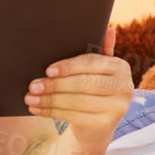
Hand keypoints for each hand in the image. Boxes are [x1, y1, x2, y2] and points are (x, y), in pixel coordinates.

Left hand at [24, 25, 132, 143]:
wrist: (96, 126)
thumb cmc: (93, 89)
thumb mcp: (96, 70)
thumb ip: (100, 50)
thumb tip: (108, 29)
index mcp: (120, 67)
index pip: (91, 63)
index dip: (68, 66)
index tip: (48, 70)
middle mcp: (124, 87)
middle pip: (84, 83)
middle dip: (55, 85)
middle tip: (33, 86)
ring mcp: (117, 108)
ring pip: (77, 101)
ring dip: (50, 100)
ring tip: (30, 98)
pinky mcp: (105, 125)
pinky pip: (74, 117)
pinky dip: (52, 112)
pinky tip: (38, 109)